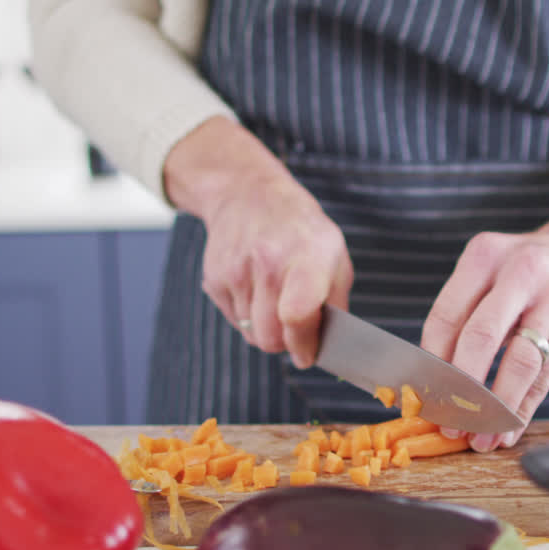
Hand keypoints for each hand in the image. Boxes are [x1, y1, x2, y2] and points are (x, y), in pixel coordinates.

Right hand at [164, 116, 352, 367]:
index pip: (297, 315)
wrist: (250, 195)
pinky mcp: (213, 279)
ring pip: (252, 334)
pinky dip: (249, 316)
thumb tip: (326, 348)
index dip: (304, 344)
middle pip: (271, 338)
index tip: (309, 353)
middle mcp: (267, 263)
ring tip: (277, 299)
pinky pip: (234, 321)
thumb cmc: (301, 231)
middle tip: (297, 328)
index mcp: (306, 257)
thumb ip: (335, 304)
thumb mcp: (335, 255)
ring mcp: (235, 271)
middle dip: (287, 343)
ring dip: (268, 328)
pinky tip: (257, 289)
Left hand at [421, 202, 548, 451]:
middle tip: (449, 422)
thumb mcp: (486, 275)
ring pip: (518, 362)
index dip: (432, 363)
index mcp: (484, 256)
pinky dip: (522, 410)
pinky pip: (543, 378)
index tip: (425, 396)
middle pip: (481, 337)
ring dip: (495, 407)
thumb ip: (459, 319)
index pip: (446, 316)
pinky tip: (507, 430)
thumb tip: (429, 385)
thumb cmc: (518, 275)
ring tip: (479, 435)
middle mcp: (521, 272)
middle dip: (461, 388)